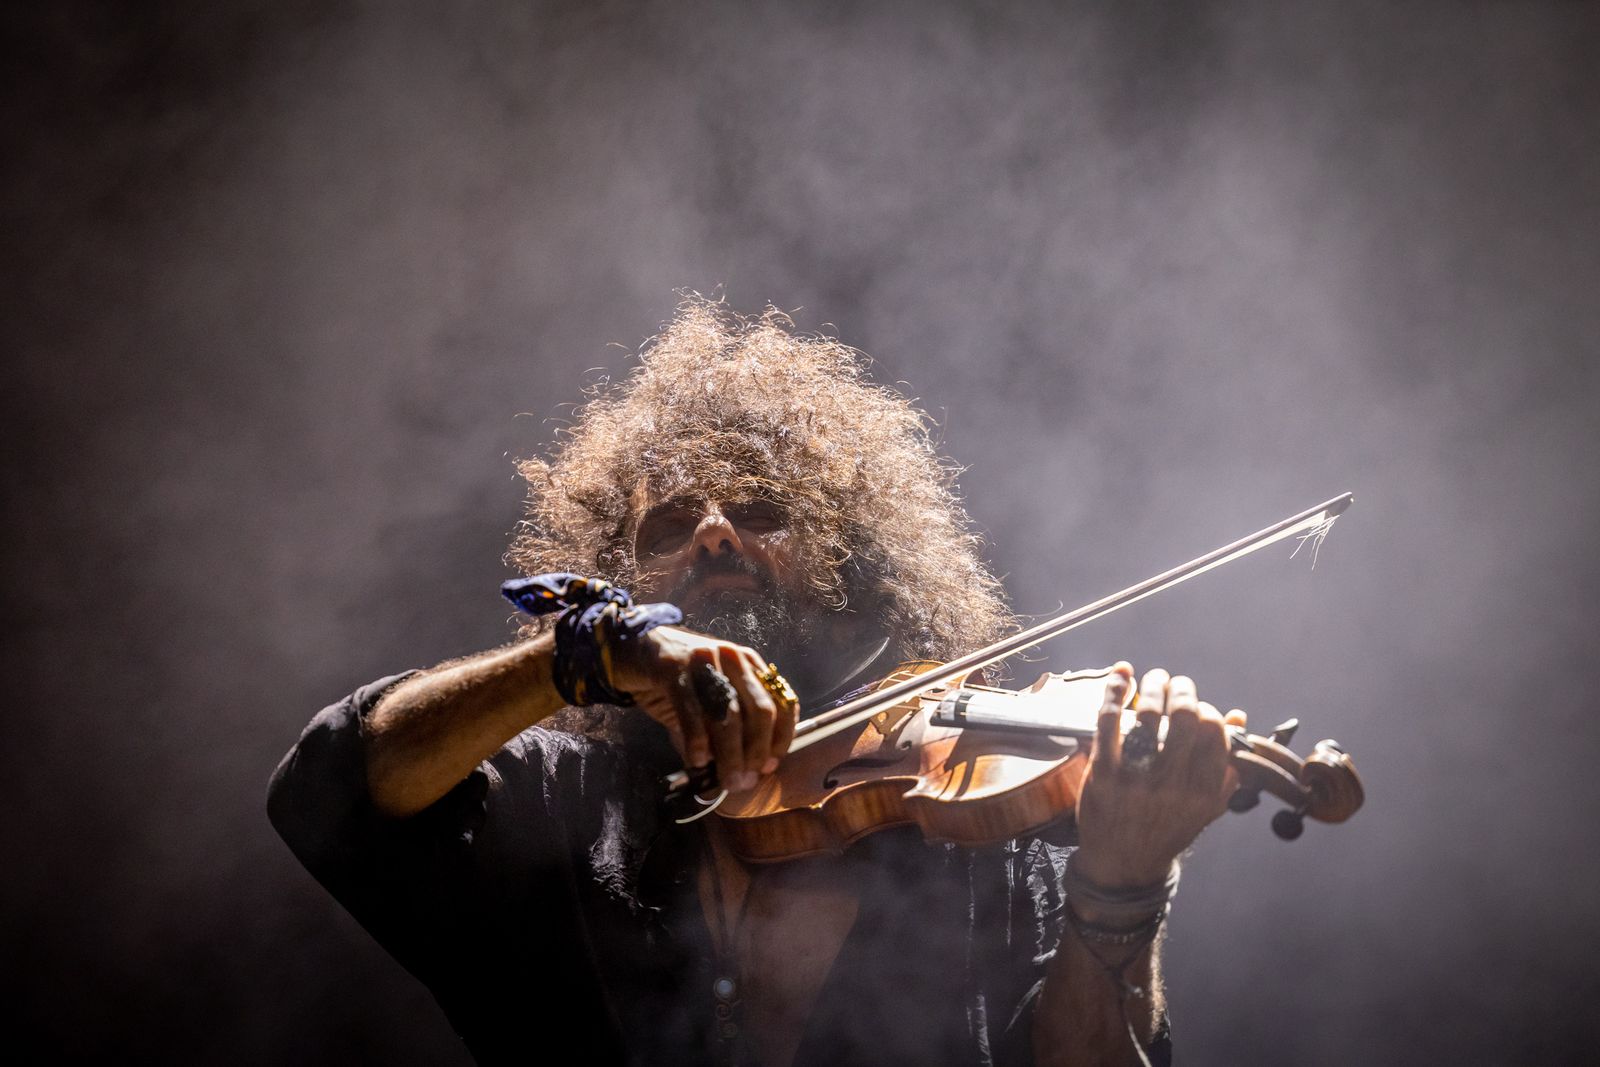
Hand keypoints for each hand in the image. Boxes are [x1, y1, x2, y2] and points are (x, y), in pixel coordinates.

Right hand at [607, 625, 797, 792]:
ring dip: (729, 754)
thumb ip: (728, 729)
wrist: (633, 648)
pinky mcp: (674, 667)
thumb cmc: (676, 681)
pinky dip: (697, 742)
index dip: (781, 738)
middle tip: (744, 781)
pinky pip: (692, 711)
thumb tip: (743, 774)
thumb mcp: (709, 701)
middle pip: (759, 711)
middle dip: (755, 752)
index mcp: (750, 664)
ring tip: (725, 780)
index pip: (782, 701)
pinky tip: (697, 761)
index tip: (769, 766)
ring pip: (727, 714)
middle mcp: (733, 658)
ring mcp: (705, 659)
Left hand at [1073, 662, 1244, 888]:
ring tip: (1154, 679)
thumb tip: (1238, 718)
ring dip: (1152, 685)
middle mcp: (1173, 784)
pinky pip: (1108, 721)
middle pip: (1184, 716)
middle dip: (1182, 689)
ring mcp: (1136, 778)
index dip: (1207, 711)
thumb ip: (1226, 765)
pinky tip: (1121, 674)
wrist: (1123, 865)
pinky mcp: (1103, 773)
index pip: (1213, 733)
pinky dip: (1114, 690)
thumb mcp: (1206, 807)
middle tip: (1175, 683)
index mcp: (1203, 791)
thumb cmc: (1167, 829)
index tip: (1197, 707)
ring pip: (1147, 714)